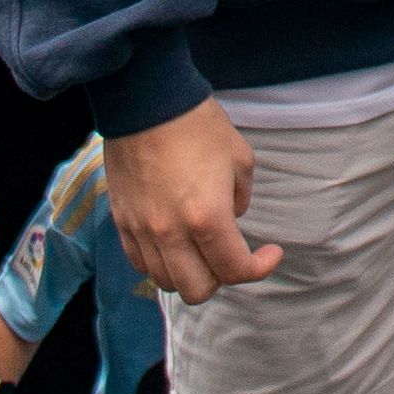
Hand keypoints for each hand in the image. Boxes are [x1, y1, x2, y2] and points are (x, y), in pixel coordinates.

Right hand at [105, 100, 280, 306]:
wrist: (146, 102)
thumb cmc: (197, 125)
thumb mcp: (239, 158)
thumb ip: (240, 199)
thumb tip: (231, 219)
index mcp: (207, 218)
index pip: (234, 270)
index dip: (260, 268)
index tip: (271, 252)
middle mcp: (170, 233)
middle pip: (197, 290)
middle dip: (222, 279)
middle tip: (232, 254)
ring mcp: (142, 230)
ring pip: (166, 282)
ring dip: (190, 274)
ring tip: (203, 250)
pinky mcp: (122, 222)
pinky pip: (140, 263)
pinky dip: (161, 263)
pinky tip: (175, 243)